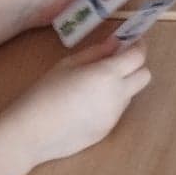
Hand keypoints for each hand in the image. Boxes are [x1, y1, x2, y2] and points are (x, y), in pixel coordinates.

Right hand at [8, 38, 151, 165]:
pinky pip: (116, 111)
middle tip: (117, 63)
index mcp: (107, 74)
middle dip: (136, 67)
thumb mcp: (69, 64)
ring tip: (93, 87)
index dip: (138, 46)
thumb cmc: (45, 92)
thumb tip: (117, 42)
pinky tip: (85, 106)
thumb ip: (97, 52)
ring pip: (130, 95)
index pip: (138, 57)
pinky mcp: (107, 131)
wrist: (31, 132)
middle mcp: (117, 95)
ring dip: (122, 85)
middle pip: (144, 76)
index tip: (132, 42)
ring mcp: (114, 116)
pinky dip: (110, 103)